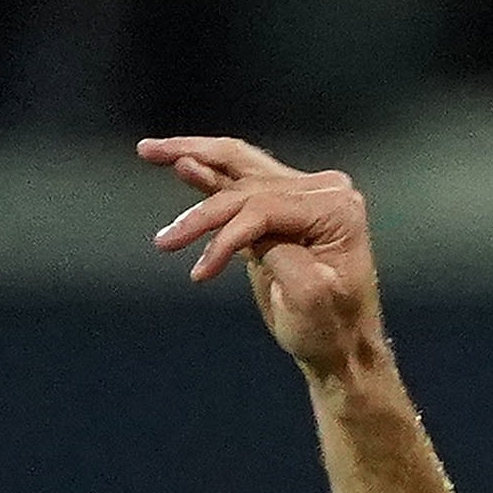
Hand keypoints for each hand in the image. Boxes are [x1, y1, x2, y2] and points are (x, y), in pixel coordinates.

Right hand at [141, 136, 384, 372]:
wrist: (341, 342)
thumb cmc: (331, 324)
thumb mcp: (307, 295)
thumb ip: (276, 251)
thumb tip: (238, 223)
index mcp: (337, 208)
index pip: (264, 207)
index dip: (226, 235)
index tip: (202, 271)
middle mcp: (323, 191)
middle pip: (246, 180)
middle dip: (200, 208)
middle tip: (165, 234)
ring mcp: (301, 194)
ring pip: (237, 166)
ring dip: (192, 157)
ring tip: (151, 150)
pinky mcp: (278, 206)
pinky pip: (236, 181)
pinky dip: (205, 174)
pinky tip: (178, 162)